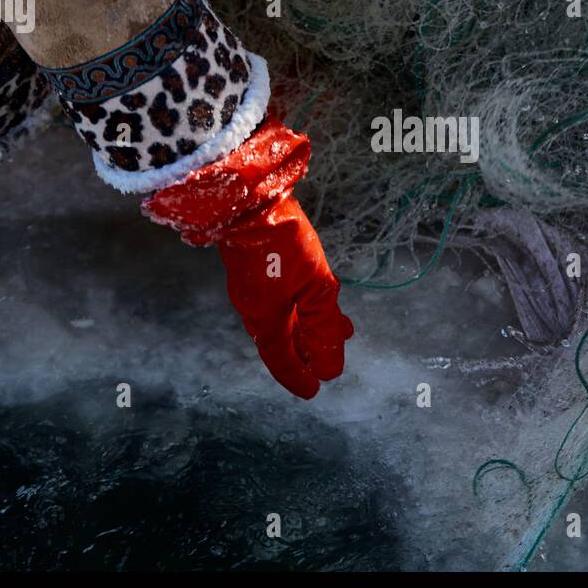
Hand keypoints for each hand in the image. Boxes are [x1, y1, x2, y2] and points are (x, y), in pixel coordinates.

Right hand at [218, 195, 352, 398]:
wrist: (248, 198)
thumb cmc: (283, 243)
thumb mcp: (315, 286)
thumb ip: (324, 325)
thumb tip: (329, 365)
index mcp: (266, 319)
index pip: (282, 360)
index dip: (298, 376)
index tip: (314, 389)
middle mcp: (254, 308)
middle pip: (283, 340)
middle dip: (309, 351)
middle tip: (329, 360)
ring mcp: (252, 287)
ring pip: (284, 318)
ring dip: (310, 327)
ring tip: (339, 327)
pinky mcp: (255, 268)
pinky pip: (280, 299)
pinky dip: (300, 307)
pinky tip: (316, 297)